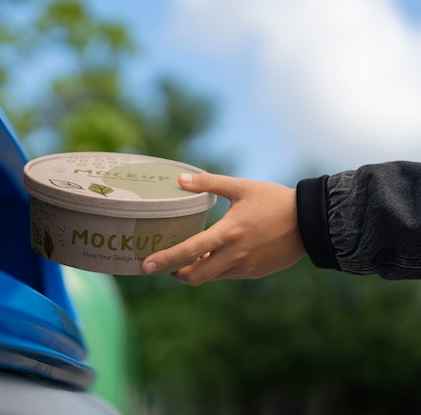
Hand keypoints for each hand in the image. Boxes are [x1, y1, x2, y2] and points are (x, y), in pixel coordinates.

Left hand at [141, 172, 305, 284]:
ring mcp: (245, 267)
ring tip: (189, 257)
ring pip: (212, 277)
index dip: (165, 259)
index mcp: (228, 233)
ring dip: (197, 270)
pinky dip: (216, 269)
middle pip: (196, 276)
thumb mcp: (241, 187)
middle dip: (176, 274)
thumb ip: (208, 183)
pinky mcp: (255, 273)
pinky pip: (228, 275)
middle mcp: (234, 255)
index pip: (189, 251)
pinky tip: (215, 255)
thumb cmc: (275, 200)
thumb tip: (180, 179)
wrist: (311, 222)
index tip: (146, 265)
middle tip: (164, 265)